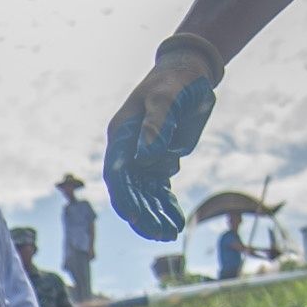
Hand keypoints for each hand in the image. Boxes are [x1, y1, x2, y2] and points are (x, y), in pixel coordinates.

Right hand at [104, 36, 219, 240]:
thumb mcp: (167, 97)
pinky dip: (168, 205)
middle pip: (131, 190)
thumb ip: (157, 125)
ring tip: (170, 234)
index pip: (117, 173)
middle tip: (158, 234)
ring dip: (156, 215)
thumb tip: (147, 156)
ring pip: (146, 194)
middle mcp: (129, 150)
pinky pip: (162, 190)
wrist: (189, 73)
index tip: (133, 216)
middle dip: (143, 214)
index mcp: (122, 134)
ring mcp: (144, 157)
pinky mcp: (161, 160)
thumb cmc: (176, 81)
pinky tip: (177, 222)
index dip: (123, 196)